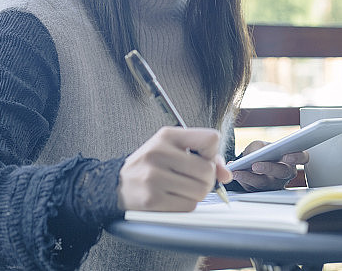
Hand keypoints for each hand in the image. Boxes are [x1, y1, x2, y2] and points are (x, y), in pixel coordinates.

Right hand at [117, 127, 232, 210]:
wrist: (115, 184)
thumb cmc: (151, 165)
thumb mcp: (173, 150)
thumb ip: (206, 157)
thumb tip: (226, 175)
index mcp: (167, 136)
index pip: (211, 138)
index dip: (212, 153)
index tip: (202, 158)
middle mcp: (159, 153)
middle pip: (208, 170)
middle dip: (207, 179)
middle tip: (193, 179)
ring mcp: (153, 177)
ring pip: (200, 190)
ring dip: (197, 194)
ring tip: (182, 189)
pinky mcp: (151, 200)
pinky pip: (188, 206)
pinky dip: (186, 205)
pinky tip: (173, 198)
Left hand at [232, 140, 308, 191]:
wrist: (250, 162)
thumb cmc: (260, 151)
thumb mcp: (259, 145)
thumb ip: (259, 147)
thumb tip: (255, 154)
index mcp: (291, 159)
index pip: (303, 158)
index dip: (297, 157)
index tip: (287, 156)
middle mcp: (285, 173)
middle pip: (283, 172)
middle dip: (269, 168)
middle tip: (256, 165)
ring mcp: (274, 184)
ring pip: (265, 183)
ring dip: (250, 176)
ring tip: (239, 170)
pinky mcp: (261, 191)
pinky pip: (252, 187)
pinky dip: (242, 179)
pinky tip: (235, 172)